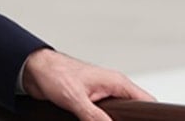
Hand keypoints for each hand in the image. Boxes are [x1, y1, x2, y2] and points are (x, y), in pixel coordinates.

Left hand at [21, 49, 155, 120]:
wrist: (34, 69)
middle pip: (133, 109)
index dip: (150, 115)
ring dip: (116, 120)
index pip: (146, 100)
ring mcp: (102, 95)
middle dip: (131, 120)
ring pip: (118, 114)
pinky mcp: (91, 102)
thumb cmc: (55, 72)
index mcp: (116, 82)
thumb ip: (93, 115)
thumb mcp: (75, 98)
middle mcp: (112, 88)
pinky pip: (105, 116)